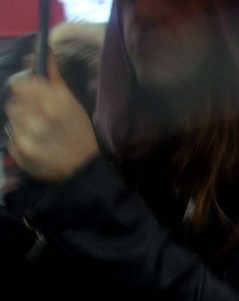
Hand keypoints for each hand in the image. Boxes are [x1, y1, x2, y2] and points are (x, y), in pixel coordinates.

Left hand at [5, 53, 99, 181]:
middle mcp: (39, 117)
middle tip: (39, 120)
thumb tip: (46, 51)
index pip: (20, 85)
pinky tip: (36, 147)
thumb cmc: (81, 134)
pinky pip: (11, 140)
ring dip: (22, 127)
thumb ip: (55, 78)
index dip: (24, 90)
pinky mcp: (21, 153)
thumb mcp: (73, 104)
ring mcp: (28, 137)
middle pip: (13, 103)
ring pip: (12, 121)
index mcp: (54, 102)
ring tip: (39, 135)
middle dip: (24, 110)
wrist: (85, 169)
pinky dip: (20, 143)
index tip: (32, 98)